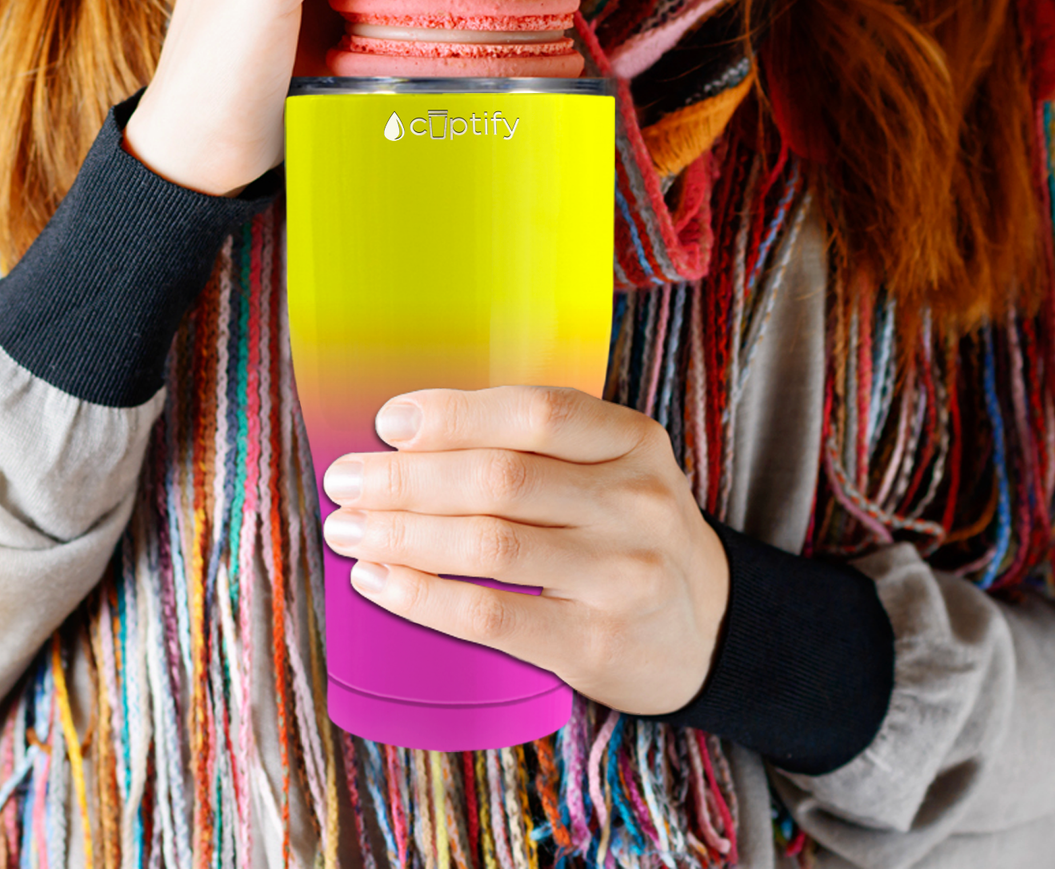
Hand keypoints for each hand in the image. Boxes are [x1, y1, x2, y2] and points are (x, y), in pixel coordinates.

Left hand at [321, 386, 730, 714]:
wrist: (709, 628)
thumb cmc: (629, 531)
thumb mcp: (612, 468)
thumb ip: (536, 446)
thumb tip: (407, 437)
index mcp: (633, 441)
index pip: (536, 412)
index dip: (454, 413)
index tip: (389, 421)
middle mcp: (636, 502)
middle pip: (500, 478)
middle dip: (406, 478)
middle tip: (345, 480)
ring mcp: (621, 576)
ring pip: (489, 545)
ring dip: (402, 535)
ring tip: (347, 529)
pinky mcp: (596, 643)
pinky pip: (492, 616)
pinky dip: (423, 597)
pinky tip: (380, 581)